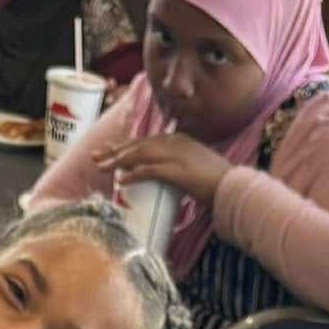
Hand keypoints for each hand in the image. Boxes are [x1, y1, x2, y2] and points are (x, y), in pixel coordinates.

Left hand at [98, 131, 232, 206]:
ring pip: (139, 155)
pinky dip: (134, 174)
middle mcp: (175, 143)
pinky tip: (122, 180)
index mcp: (179, 140)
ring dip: (118, 160)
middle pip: (139, 145)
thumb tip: (168, 178)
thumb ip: (180, 169)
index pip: (146, 141)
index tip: (110, 149)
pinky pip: (149, 171)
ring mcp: (175, 155)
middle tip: (95, 156)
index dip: (126, 145)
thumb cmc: (218, 183)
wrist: (233, 188)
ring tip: (101, 167)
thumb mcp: (196, 168)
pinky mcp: (176, 170)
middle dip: (115, 151)